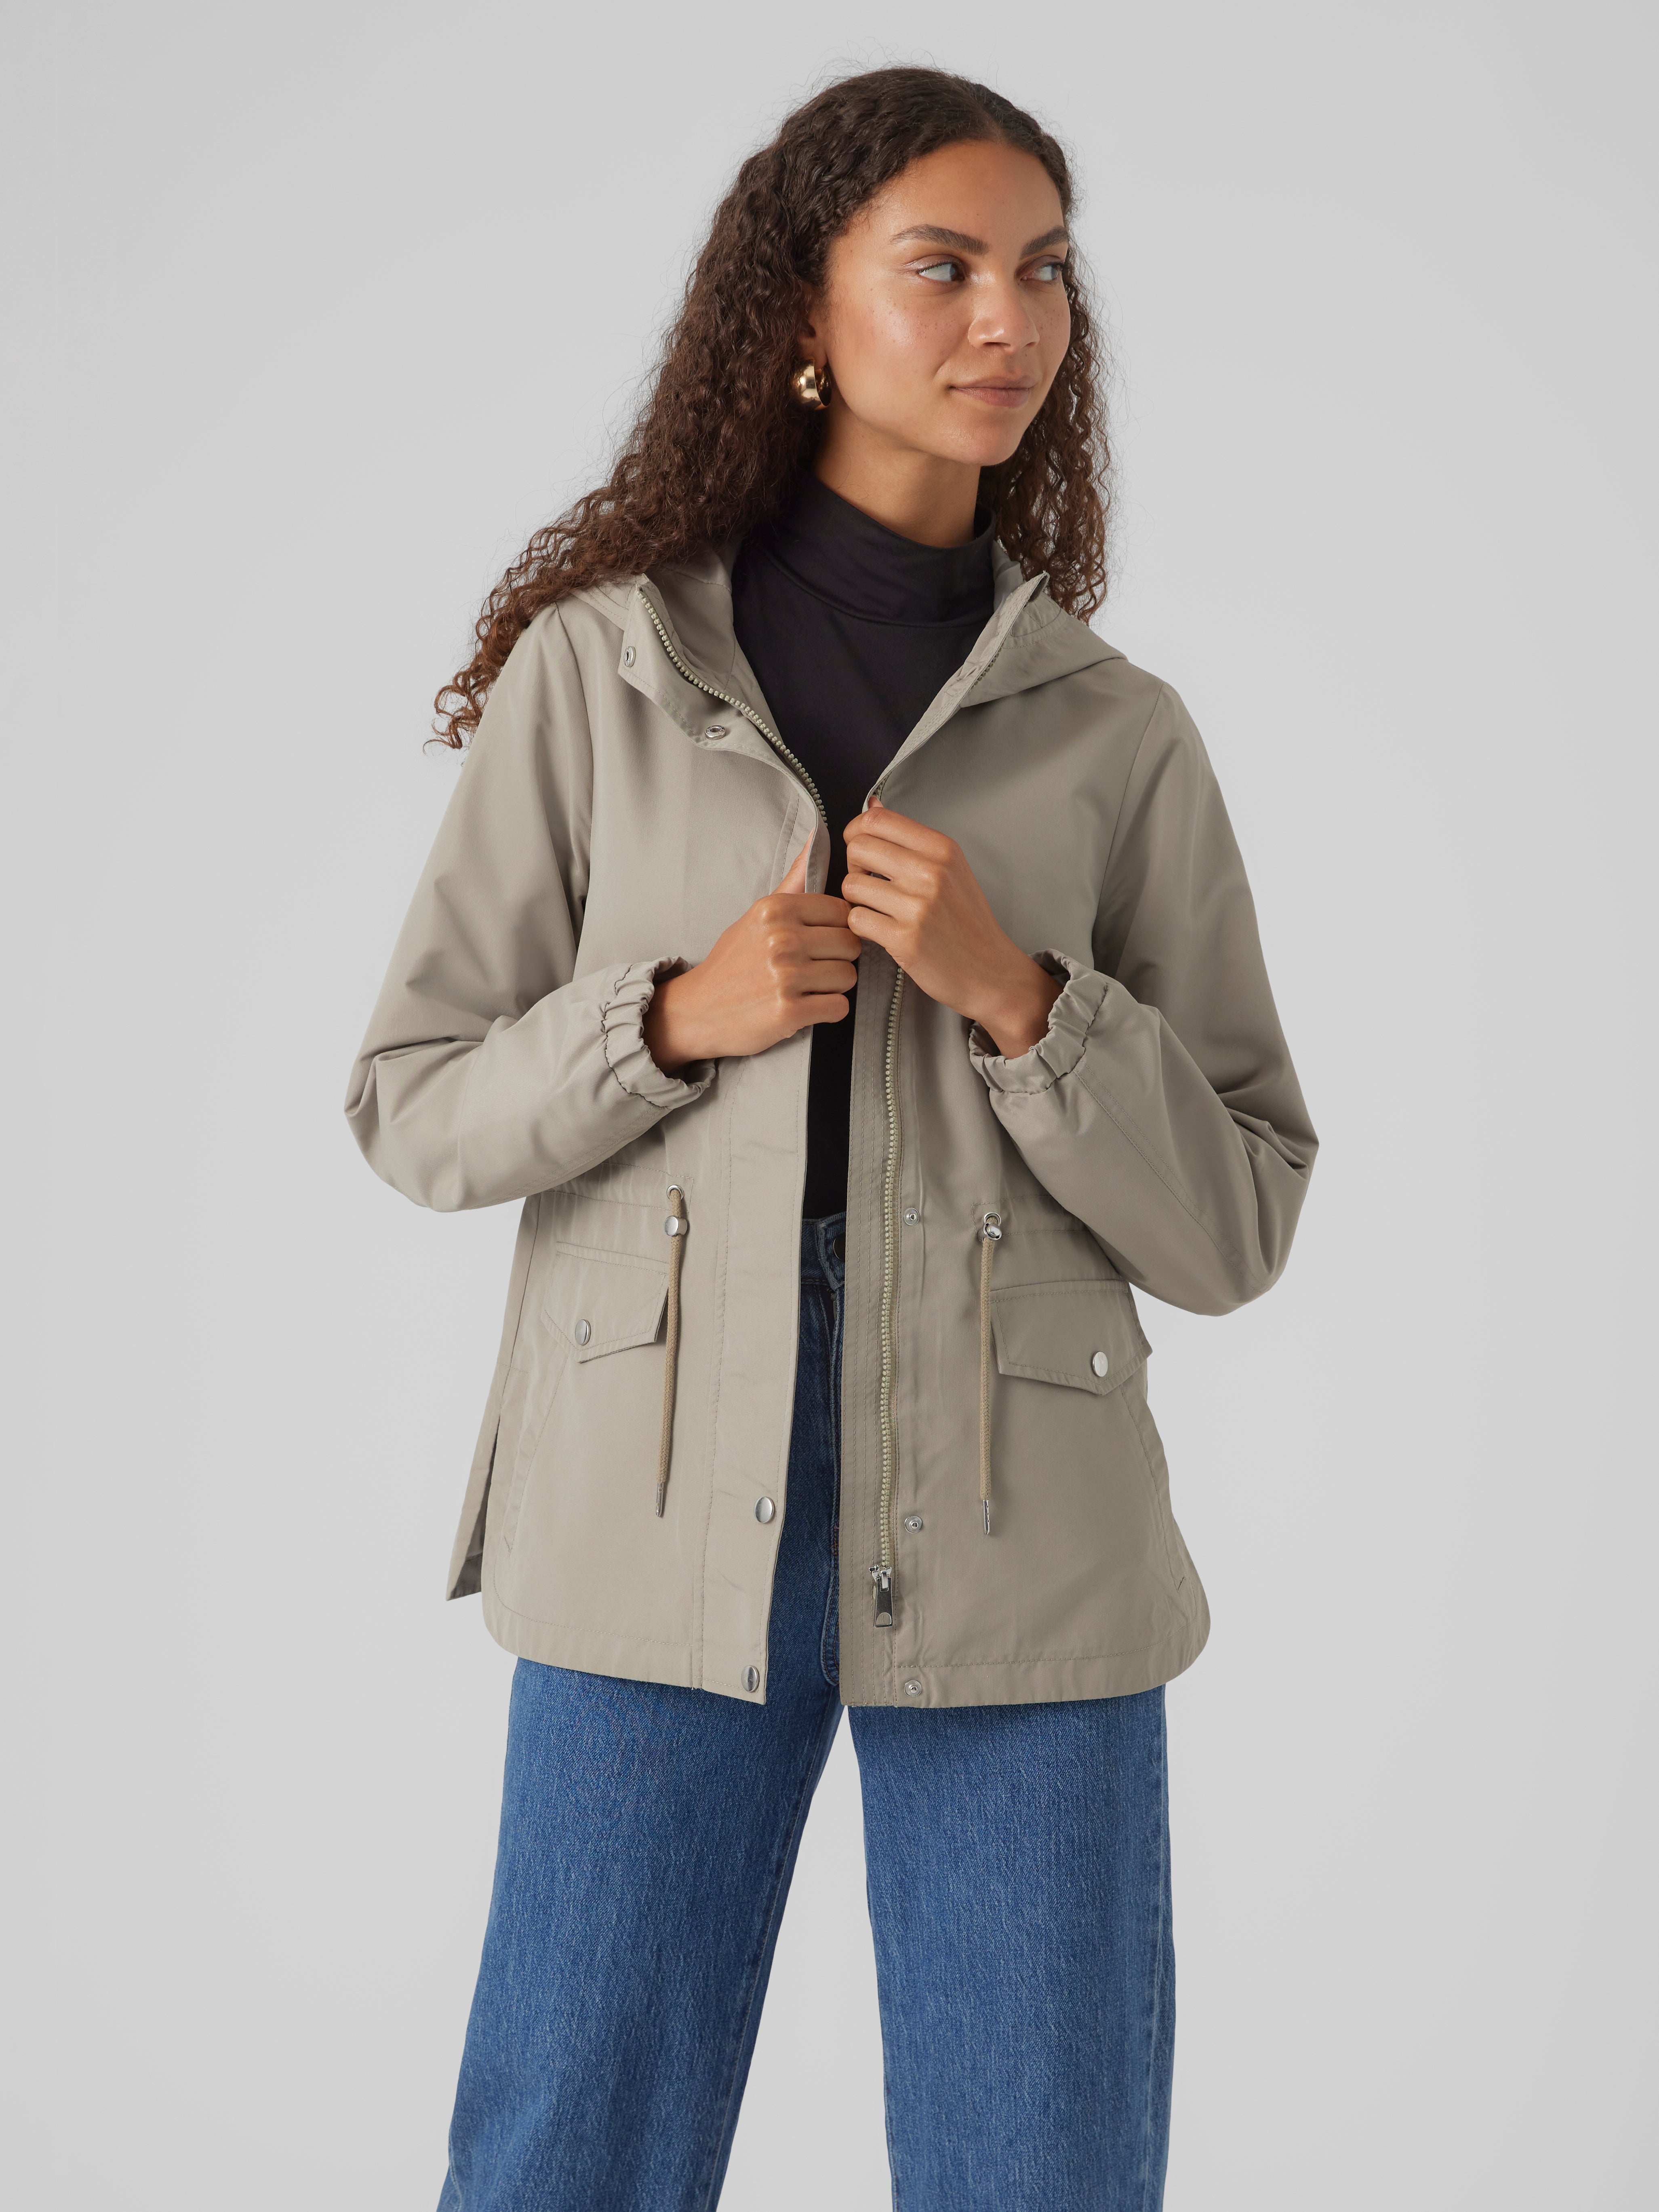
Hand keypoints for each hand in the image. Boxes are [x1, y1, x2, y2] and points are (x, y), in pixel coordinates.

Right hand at [643, 842, 860, 1071]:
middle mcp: (781, 938)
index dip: (836, 929)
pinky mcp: (789, 1011)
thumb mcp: (756, 916)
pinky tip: (805, 1007)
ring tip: (806, 988)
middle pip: (850, 944)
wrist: (697, 1011)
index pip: (841, 911)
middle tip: (813, 968)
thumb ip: (792, 882)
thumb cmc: (731, 964)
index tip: (817, 942)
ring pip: (848, 976)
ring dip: (833, 987)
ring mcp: (786, 976)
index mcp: (775, 909)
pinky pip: (839, 1007)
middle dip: (838, 959)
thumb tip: (816, 835)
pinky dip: (827, 1012)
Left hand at [843, 800, 1062, 1057]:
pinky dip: (861, 926)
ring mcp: (917, 906)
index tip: (862, 850)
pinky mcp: (904, 939)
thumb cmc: (967, 922)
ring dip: (856, 899)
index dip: (856, 833)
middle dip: (854, 866)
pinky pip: (856, 919)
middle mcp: (931, 872)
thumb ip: (911, 840)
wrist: (990, 972)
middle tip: (869, 883)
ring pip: (852, 886)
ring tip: (877, 909)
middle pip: (858, 848)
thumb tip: (872, 805)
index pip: (876, 820)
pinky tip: (879, 930)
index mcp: (942, 849)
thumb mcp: (951, 869)